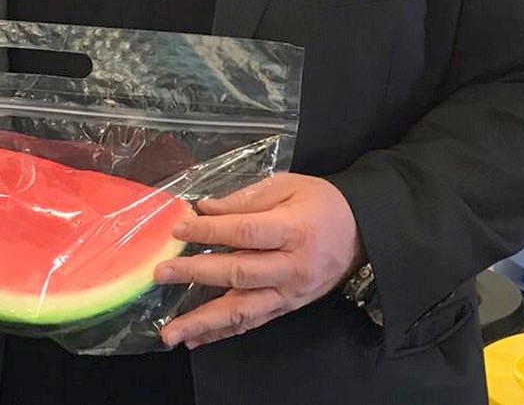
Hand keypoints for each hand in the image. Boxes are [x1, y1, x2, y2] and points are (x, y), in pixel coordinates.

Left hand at [154, 173, 362, 349]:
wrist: (362, 232)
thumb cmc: (323, 203)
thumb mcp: (289, 185)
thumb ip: (246, 199)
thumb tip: (205, 209)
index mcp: (294, 230)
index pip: (245, 233)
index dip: (209, 232)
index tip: (178, 229)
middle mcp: (292, 267)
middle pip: (238, 273)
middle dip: (196, 275)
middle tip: (162, 274)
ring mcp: (289, 293)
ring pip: (242, 311)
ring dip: (203, 323)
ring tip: (170, 332)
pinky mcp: (288, 308)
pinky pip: (252, 323)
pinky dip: (222, 332)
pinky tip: (196, 339)